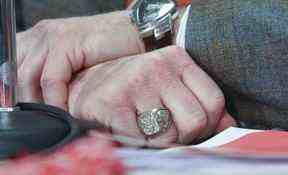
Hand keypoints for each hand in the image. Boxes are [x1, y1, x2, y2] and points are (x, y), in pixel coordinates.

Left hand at [17, 11, 144, 109]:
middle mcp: (42, 34)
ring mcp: (53, 37)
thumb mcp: (77, 60)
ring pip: (27, 77)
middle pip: (15, 72)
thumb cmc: (111, 48)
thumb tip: (46, 99)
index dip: (17, 91)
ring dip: (39, 103)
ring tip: (54, 119)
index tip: (30, 111)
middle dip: (26, 100)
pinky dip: (55, 100)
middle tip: (42, 119)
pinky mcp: (68, 43)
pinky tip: (65, 111)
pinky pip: (51, 79)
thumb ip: (58, 73)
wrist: (136, 32)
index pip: (13, 66)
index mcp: (41, 36)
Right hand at [69, 46, 235, 146]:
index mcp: (176, 58)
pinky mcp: (113, 104)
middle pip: (196, 121)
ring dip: (158, 140)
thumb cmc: (135, 91)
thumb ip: (201, 102)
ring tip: (142, 125)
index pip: (214, 101)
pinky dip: (138, 143)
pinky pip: (143, 141)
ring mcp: (134, 83)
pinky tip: (127, 129)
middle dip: (182, 134)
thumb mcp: (170, 88)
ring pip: (170, 136)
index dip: (205, 122)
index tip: (185, 122)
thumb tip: (229, 125)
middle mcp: (157, 66)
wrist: (89, 87)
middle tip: (162, 126)